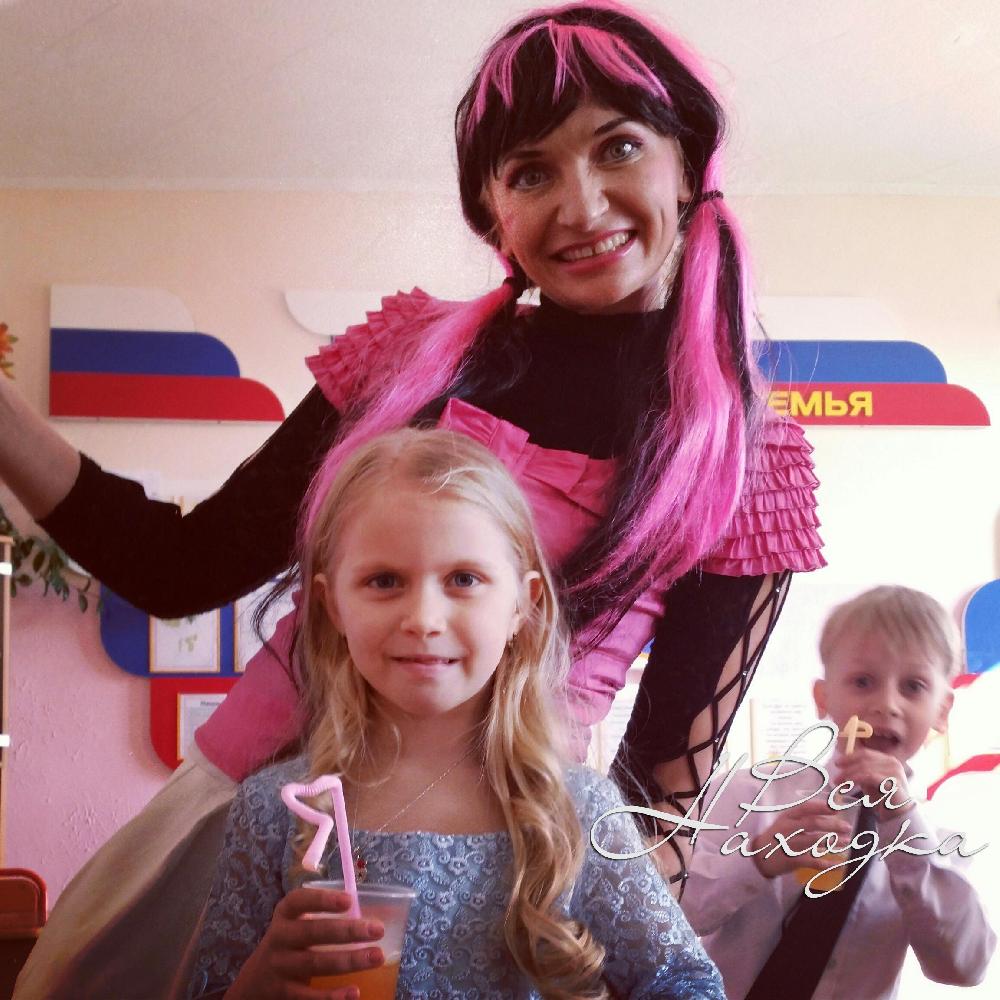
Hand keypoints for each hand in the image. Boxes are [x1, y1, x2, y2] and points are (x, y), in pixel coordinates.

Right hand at [225, 887, 384, 999]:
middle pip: (313, 932)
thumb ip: (323, 916)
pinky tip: (354, 993)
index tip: (349, 900)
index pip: (299, 901)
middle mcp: (279, 938)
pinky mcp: (283, 994)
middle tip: (378, 929)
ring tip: (377, 957)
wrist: (254, 982)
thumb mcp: (296, 923)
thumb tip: (369, 912)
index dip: (323, 899)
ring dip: (349, 960)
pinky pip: (308, 996)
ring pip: (316, 963)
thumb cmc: (290, 944)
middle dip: (347, 930)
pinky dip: (331, 996)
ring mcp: (280, 967)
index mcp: (285, 915)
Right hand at [751, 797, 854, 879]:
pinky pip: (814, 862)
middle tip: (847, 827)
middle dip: (833, 825)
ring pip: (816, 841)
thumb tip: (829, 814)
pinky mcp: (793, 860)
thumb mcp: (786, 821)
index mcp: (787, 816)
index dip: (822, 807)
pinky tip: (839, 864)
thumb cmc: (778, 835)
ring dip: (834, 841)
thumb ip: (803, 817)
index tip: (837, 808)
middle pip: (814, 823)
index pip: (806, 808)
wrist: (760, 856)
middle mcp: (788, 828)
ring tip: (847, 842)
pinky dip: (828, 863)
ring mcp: (790, 844)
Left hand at [832, 747, 914, 823]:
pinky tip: (847, 784)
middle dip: (847, 765)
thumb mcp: (871, 781)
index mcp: (888, 759)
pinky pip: (869, 776)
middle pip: (864, 758)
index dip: (850, 757)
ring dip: (848, 774)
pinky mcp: (892, 781)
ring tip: (838, 782)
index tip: (837, 763)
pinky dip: (855, 779)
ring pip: (865, 767)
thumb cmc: (885, 798)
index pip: (865, 753)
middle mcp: (893, 762)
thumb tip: (844, 764)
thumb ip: (861, 771)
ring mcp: (894, 771)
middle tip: (835, 774)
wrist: (900, 815)